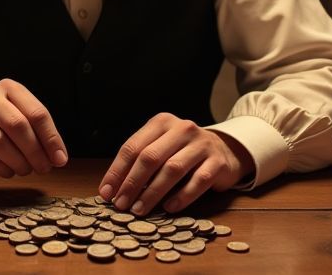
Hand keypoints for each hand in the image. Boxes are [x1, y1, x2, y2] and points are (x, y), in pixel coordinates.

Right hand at [0, 79, 67, 177]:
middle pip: (18, 125)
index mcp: (8, 87)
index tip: (60, 159)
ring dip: (17, 161)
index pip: (37, 112)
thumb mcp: (16, 117)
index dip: (51, 139)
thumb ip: (37, 132)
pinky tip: (7, 171)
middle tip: (43, 168)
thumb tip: (58, 157)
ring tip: (25, 170)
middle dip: (35, 152)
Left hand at [98, 113, 254, 214]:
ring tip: (139, 209)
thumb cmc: (183, 151)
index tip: (106, 193)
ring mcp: (202, 144)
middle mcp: (182, 129)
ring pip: (172, 169)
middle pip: (150, 157)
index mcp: (162, 122)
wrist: (224, 150)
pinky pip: (197, 181)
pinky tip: (169, 208)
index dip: (117, 171)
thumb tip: (112, 189)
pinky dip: (181, 197)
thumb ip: (140, 161)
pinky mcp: (218, 162)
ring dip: (153, 193)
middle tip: (121, 204)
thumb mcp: (161, 146)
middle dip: (132, 183)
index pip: (133, 147)